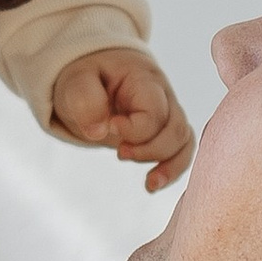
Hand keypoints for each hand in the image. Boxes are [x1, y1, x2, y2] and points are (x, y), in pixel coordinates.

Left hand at [51, 47, 195, 190]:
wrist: (96, 74)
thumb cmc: (88, 76)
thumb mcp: (77, 81)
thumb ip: (85, 100)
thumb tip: (100, 131)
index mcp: (143, 80)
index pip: (154, 111)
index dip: (133, 130)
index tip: (109, 128)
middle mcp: (163, 96)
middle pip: (176, 129)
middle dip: (150, 150)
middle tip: (120, 153)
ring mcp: (167, 113)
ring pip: (184, 142)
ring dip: (169, 166)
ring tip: (149, 185)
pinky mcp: (163, 130)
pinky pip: (181, 150)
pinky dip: (172, 170)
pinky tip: (151, 186)